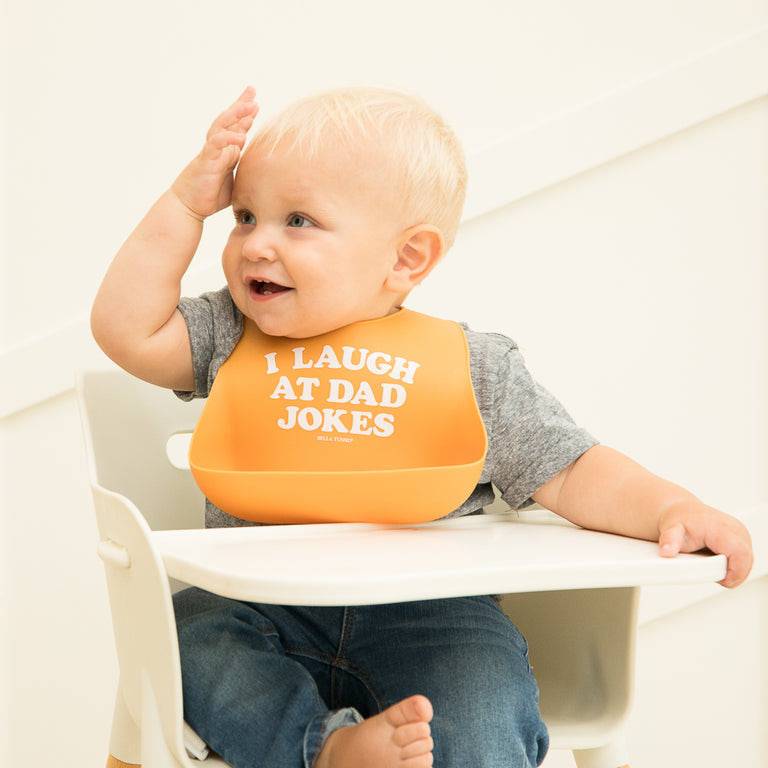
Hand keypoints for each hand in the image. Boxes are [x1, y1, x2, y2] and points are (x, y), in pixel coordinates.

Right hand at [171, 85, 258, 220]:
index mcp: (226, 151)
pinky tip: (240, 136)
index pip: (237, 127)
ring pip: (222, 126)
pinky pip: (216, 144)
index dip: (246, 114)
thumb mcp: (234, 182)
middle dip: (241, 104)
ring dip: (236, 115)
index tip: (256, 101)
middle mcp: (218, 147)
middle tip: (252, 90)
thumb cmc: (209, 196)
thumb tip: (263, 177)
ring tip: (250, 105)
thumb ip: (244, 174)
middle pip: (229, 120)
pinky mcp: (206, 161)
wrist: (188, 206)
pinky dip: (228, 138)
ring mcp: (211, 152)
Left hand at [657, 500, 752, 587]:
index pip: (740, 555)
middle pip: (746, 561)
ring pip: (747, 561)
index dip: (734, 572)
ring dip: (733, 569)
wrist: (682, 511)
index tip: (721, 580)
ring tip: (712, 565)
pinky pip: (744, 558)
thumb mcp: (671, 529)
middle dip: (732, 573)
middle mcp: (736, 529)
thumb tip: (666, 552)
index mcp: (722, 528)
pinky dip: (733, 564)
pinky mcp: (742, 538)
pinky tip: (718, 561)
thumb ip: (670, 541)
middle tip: (711, 572)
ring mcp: (741, 533)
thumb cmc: (679, 519)